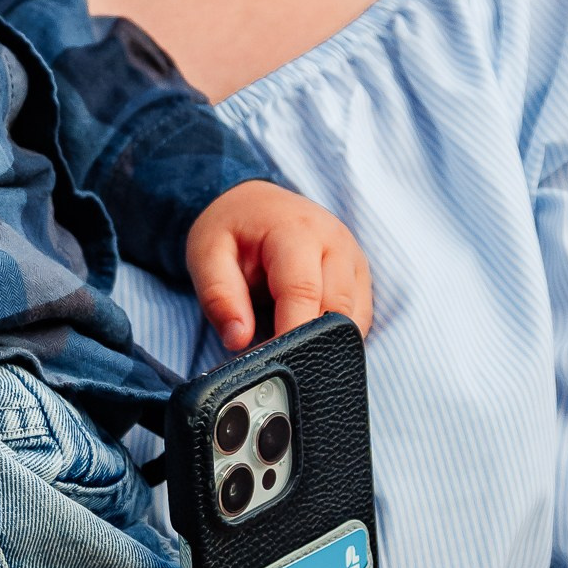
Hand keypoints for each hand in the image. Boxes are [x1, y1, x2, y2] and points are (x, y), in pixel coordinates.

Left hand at [186, 181, 371, 350]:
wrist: (254, 201)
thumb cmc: (232, 228)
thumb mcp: (207, 254)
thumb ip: (219, 296)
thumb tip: (239, 340)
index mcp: (296, 231)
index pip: (303, 291)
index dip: (289, 334)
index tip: (270, 364)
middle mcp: (335, 241)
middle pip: (337, 309)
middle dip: (310, 344)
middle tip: (279, 367)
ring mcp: (353, 257)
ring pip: (354, 317)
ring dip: (327, 342)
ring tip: (291, 355)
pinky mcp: (359, 274)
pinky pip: (360, 317)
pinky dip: (338, 336)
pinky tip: (310, 342)